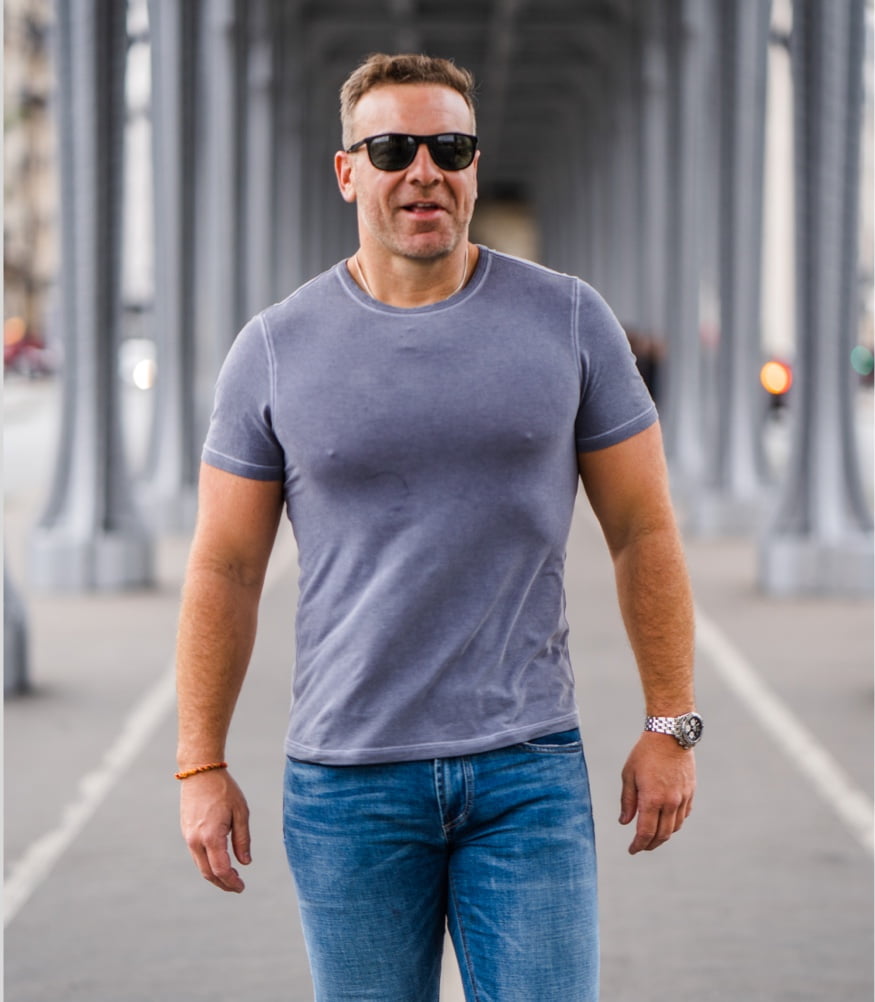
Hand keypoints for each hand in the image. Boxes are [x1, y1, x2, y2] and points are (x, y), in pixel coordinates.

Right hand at [180, 768, 250, 891]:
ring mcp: (188, 837)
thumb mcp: (241, 812)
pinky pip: (196, 854)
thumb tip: (245, 862)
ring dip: (215, 875)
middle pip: (208, 873)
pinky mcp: (185, 832)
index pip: (221, 869)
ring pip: (200, 865)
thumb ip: (243, 839)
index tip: (242, 887)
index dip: (231, 882)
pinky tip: (219, 861)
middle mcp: (196, 840)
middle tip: (238, 887)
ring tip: (231, 876)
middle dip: (223, 883)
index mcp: (211, 836)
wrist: (200, 772)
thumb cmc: (224, 790)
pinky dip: (207, 863)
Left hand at [619, 732, 695, 853]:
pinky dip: (675, 823)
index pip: (646, 832)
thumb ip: (627, 801)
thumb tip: (625, 822)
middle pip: (662, 834)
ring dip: (663, 836)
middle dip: (650, 844)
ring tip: (652, 836)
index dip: (638, 845)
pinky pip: (684, 815)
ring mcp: (683, 798)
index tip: (632, 850)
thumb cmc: (645, 753)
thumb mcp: (628, 775)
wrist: (670, 735)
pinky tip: (667, 821)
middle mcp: (670, 802)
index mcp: (652, 799)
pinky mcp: (690, 792)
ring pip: (675, 827)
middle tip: (641, 846)